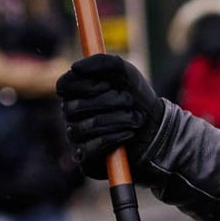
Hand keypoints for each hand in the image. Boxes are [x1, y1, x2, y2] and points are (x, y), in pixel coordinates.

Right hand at [58, 54, 164, 177]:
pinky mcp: (85, 157)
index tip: (108, 84)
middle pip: (74, 107)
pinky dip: (114, 137)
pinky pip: (90, 148)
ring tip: (135, 117)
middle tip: (129, 100)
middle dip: (109, 102)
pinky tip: (129, 133)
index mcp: (75, 92)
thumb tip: (75, 67)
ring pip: (84, 128)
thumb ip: (104, 62)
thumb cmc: (136, 96)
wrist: (156, 126)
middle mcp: (71, 114)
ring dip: (117, 120)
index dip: (86, 85)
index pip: (63, 86)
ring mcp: (76, 136)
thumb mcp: (125, 73)